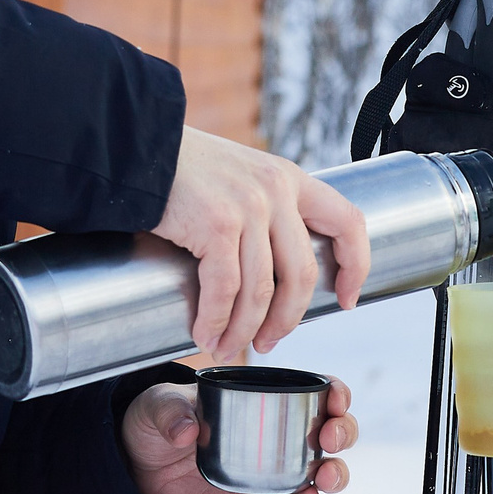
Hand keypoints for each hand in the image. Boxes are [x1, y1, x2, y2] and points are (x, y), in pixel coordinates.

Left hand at [121, 379, 358, 493]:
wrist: (136, 471)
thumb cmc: (155, 424)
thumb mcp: (155, 406)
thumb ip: (169, 410)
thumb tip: (188, 430)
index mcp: (263, 399)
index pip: (314, 393)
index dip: (336, 394)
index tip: (335, 397)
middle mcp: (277, 436)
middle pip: (332, 433)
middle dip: (344, 432)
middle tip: (329, 436)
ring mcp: (270, 473)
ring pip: (322, 473)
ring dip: (336, 474)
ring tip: (325, 477)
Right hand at [153, 128, 371, 363]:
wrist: (137, 147)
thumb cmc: (183, 170)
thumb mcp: (242, 177)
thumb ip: (266, 210)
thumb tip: (276, 273)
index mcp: (290, 179)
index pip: (348, 222)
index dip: (355, 265)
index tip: (347, 299)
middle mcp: (277, 190)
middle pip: (302, 273)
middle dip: (287, 319)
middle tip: (267, 343)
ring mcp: (249, 207)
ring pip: (261, 290)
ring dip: (243, 330)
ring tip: (225, 346)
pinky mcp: (217, 224)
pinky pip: (225, 289)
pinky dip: (215, 320)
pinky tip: (205, 333)